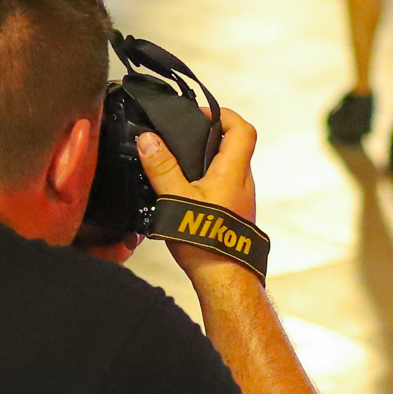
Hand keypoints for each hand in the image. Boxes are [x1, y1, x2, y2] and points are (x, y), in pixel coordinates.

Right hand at [136, 109, 258, 274]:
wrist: (224, 278)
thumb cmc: (205, 240)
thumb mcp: (176, 199)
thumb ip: (162, 168)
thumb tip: (148, 139)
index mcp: (233, 171)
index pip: (243, 129)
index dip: (225, 115)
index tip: (201, 116)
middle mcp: (243, 182)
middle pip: (236, 146)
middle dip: (212, 135)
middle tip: (185, 136)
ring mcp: (242, 199)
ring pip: (230, 167)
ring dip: (209, 159)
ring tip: (180, 162)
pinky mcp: (235, 213)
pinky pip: (225, 186)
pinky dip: (209, 180)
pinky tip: (186, 191)